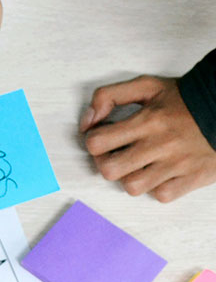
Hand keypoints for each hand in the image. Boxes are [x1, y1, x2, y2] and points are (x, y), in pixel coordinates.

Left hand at [81, 75, 215, 201]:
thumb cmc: (185, 99)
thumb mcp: (147, 86)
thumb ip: (109, 95)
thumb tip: (88, 120)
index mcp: (148, 120)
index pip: (97, 142)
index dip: (93, 141)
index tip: (103, 137)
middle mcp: (161, 144)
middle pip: (109, 170)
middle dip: (106, 162)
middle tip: (115, 154)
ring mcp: (177, 164)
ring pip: (132, 187)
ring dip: (130, 177)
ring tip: (138, 165)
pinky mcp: (192, 178)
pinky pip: (161, 195)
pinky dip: (157, 187)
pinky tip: (160, 173)